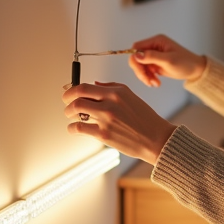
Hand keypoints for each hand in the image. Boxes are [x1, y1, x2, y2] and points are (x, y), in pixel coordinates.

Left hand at [62, 81, 176, 164]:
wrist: (156, 139)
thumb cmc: (145, 119)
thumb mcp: (131, 96)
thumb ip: (112, 87)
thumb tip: (94, 84)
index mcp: (116, 92)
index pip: (86, 86)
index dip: (72, 89)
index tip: (68, 92)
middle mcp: (110, 103)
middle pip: (77, 97)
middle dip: (67, 100)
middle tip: (66, 104)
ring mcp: (106, 119)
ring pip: (75, 111)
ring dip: (69, 113)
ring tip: (71, 116)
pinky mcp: (104, 134)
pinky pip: (79, 128)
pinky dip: (72, 128)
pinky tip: (74, 128)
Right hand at [127, 34, 205, 87]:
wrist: (196, 70)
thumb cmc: (186, 63)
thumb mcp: (168, 60)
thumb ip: (152, 57)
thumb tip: (136, 55)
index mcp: (156, 41)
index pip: (137, 47)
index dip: (135, 59)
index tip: (141, 71)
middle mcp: (153, 46)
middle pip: (136, 58)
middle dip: (140, 71)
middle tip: (148, 81)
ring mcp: (154, 55)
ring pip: (140, 66)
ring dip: (145, 76)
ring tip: (154, 83)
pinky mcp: (155, 63)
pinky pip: (145, 71)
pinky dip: (148, 78)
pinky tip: (156, 83)